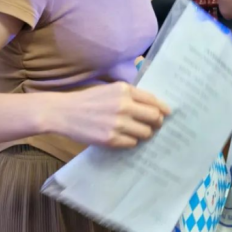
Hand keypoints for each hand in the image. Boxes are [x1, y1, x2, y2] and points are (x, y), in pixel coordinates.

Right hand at [49, 82, 170, 148]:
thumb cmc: (89, 100)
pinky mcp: (110, 139)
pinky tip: (124, 137)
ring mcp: (117, 123)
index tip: (167, 114)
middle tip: (155, 125)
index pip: (153, 100)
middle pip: (154, 117)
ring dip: (144, 133)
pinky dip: (131, 141)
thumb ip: (131, 95)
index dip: (163, 108)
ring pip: (146, 133)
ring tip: (137, 132)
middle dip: (157, 122)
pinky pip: (132, 143)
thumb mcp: (111, 89)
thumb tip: (155, 106)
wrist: (64, 112)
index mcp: (125, 90)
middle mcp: (123, 105)